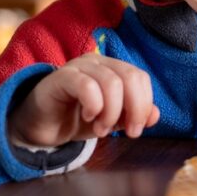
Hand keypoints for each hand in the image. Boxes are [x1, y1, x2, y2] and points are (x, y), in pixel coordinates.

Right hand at [9, 54, 159, 146]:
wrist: (40, 127)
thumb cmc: (76, 119)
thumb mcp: (110, 121)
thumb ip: (132, 116)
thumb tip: (155, 115)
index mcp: (113, 69)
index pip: (140, 77)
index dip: (144, 104)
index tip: (135, 129)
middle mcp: (98, 62)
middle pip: (130, 77)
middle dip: (134, 109)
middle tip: (126, 133)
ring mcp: (79, 66)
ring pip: (111, 82)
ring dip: (111, 112)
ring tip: (101, 130)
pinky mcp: (61, 77)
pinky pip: (86, 85)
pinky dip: (94, 105)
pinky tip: (88, 117)